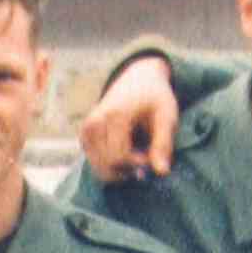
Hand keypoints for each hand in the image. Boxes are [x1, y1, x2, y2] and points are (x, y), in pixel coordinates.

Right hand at [78, 56, 179, 181]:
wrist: (138, 79)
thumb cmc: (155, 98)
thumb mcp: (167, 116)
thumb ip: (163, 144)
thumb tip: (162, 173)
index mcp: (114, 115)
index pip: (119, 157)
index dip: (139, 164)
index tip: (152, 156)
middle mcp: (94, 123)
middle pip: (108, 165)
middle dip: (129, 168)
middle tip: (145, 156)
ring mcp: (86, 130)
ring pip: (99, 169)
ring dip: (120, 169)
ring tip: (136, 154)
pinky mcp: (84, 136)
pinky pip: (96, 164)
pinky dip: (112, 165)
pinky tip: (125, 152)